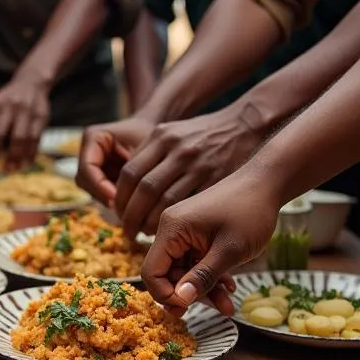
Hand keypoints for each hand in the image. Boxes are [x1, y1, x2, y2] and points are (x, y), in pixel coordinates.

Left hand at [0, 75, 49, 167]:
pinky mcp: (42, 117)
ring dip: (18, 157)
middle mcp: (12, 107)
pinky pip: (37, 138)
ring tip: (13, 169)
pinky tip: (27, 162)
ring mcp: (28, 111)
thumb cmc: (7, 101)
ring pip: (23, 139)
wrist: (31, 83)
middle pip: (4, 135)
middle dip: (0, 154)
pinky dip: (32, 152)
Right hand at [77, 116, 155, 205]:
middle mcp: (88, 151)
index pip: (87, 167)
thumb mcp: (144, 150)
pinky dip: (114, 198)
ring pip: (91, 189)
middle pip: (85, 180)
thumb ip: (130, 170)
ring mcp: (92, 164)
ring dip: (108, 198)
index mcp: (94, 137)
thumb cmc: (152, 137)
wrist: (159, 136)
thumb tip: (119, 197)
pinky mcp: (100, 176)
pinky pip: (102, 193)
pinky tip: (129, 201)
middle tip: (122, 206)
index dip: (99, 185)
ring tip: (128, 203)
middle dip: (102, 194)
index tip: (116, 198)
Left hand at [114, 107, 264, 237]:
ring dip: (152, 222)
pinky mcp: (218, 178)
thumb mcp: (170, 132)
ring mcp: (199, 164)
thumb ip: (147, 154)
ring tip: (145, 234)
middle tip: (127, 231)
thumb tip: (122, 184)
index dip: (120, 198)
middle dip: (131, 215)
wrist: (241, 125)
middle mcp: (178, 149)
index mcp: (162, 137)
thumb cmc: (200, 134)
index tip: (117, 213)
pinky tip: (170, 231)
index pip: (130, 173)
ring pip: (166, 201)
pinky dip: (177, 222)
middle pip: (145, 190)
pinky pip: (191, 206)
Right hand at [141, 168, 275, 315]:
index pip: (151, 271)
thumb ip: (202, 277)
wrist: (267, 184)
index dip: (165, 295)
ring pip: (184, 271)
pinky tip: (229, 286)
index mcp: (172, 229)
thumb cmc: (250, 212)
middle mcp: (172, 229)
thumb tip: (180, 300)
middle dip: (190, 294)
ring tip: (229, 304)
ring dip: (204, 289)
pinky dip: (210, 276)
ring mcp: (184, 232)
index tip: (189, 308)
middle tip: (218, 309)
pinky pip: (195, 262)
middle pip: (167, 274)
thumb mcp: (229, 251)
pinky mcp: (196, 234)